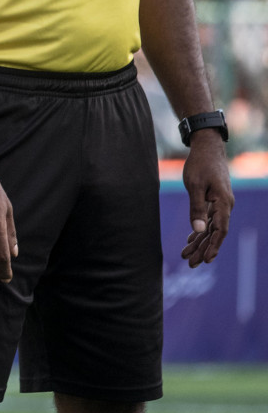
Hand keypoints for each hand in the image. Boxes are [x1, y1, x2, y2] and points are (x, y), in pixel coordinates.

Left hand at [180, 132, 233, 266]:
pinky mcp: (214, 201)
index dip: (214, 246)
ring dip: (199, 243)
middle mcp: (225, 206)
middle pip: (215, 233)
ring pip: (211, 228)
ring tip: (187, 257)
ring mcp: (220, 204)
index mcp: (223, 203)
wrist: (207, 148)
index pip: (220, 230)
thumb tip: (199, 230)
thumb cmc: (200, 164)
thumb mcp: (195, 185)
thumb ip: (197, 207)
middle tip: (191, 264)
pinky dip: (199, 231)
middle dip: (203, 250)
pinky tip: (191, 241)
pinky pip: (208, 220)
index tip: (207, 260)